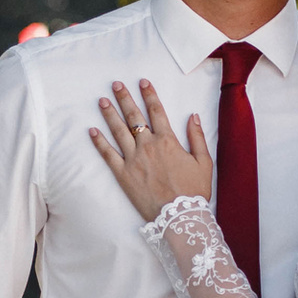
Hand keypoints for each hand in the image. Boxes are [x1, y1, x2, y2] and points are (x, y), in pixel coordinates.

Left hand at [91, 78, 212, 221]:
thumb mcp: (204, 162)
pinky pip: (108, 154)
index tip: (142, 81)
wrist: (179, 216)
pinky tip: (92, 130)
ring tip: (102, 100)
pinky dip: (99, 141)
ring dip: (109, 114)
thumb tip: (193, 116)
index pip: (156, 111)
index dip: (149, 94)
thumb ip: (197, 137)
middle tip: (115, 84)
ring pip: (118, 131)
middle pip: (134, 116)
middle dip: (124, 98)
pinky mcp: (123, 174)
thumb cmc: (194, 191)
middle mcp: (148, 146)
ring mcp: (133, 159)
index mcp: (168, 141)